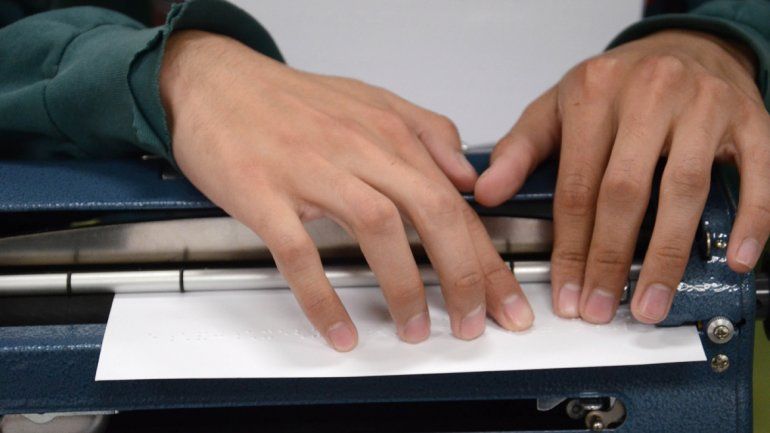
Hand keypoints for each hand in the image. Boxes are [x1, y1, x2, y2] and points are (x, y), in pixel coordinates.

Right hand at [160, 31, 533, 350]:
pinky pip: (299, 252)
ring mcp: (310, 170)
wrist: (215, 82)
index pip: (454, 199)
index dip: (485, 255)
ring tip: (414, 329)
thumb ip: (426, 132)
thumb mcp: (371, 100)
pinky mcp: (263, 193)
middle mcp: (358, 148)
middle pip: (430, 211)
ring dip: (404, 286)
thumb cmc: (290, 100)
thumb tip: (465, 174)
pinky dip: (322, 297)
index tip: (502, 296)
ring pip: (377, 228)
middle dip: (463, 275)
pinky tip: (338, 329)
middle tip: (472, 322)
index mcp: (387, 132)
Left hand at [476, 30, 768, 323]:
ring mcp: (703, 105)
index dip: (569, 247)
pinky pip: (756, 172)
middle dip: (609, 259)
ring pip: (683, 189)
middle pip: (625, 192)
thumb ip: (520, 150)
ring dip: (665, 256)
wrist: (684, 44)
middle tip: (601, 306)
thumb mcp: (556, 107)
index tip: (566, 290)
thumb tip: (485, 192)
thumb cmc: (617, 83)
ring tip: (649, 301)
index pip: (576, 185)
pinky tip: (735, 258)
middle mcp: (650, 94)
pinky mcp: (747, 119)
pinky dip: (751, 220)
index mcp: (595, 93)